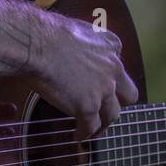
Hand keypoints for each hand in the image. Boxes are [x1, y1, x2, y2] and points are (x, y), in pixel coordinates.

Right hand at [36, 15, 138, 141]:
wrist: (37, 44)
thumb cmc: (47, 32)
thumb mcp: (75, 28)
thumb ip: (83, 41)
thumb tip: (71, 47)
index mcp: (111, 45)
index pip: (118, 65)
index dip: (109, 76)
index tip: (100, 81)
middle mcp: (113, 68)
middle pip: (128, 94)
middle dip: (118, 102)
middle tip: (105, 107)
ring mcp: (103, 90)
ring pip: (112, 114)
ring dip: (103, 122)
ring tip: (94, 128)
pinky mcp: (88, 107)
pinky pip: (91, 126)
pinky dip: (85, 133)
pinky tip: (78, 136)